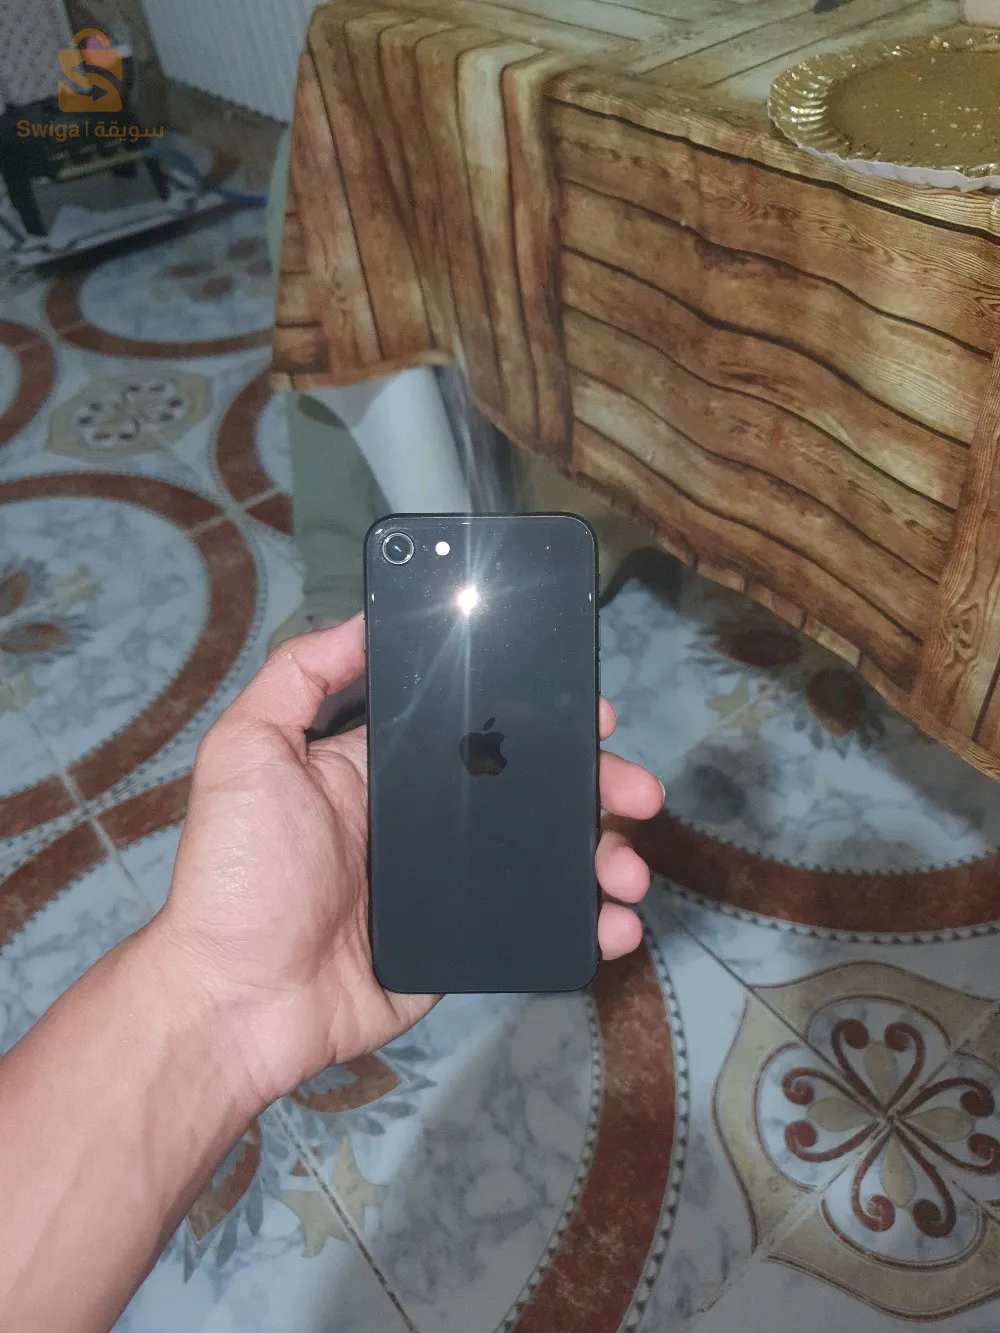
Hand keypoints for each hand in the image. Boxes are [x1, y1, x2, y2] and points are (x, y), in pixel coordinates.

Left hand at [153, 615, 663, 1111]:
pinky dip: (589, 920)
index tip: (588, 708)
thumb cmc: (243, 870)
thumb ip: (298, 677)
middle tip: (638, 788)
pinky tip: (616, 923)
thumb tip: (365, 617)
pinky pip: (540, 921)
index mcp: (386, 766)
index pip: (476, 723)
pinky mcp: (467, 937)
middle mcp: (429, 815)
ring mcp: (453, 879)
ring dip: (605, 850)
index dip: (536, 711)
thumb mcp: (248, 750)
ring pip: (549, 852)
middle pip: (531, 784)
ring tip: (631, 870)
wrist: (241, 1000)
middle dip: (595, 780)